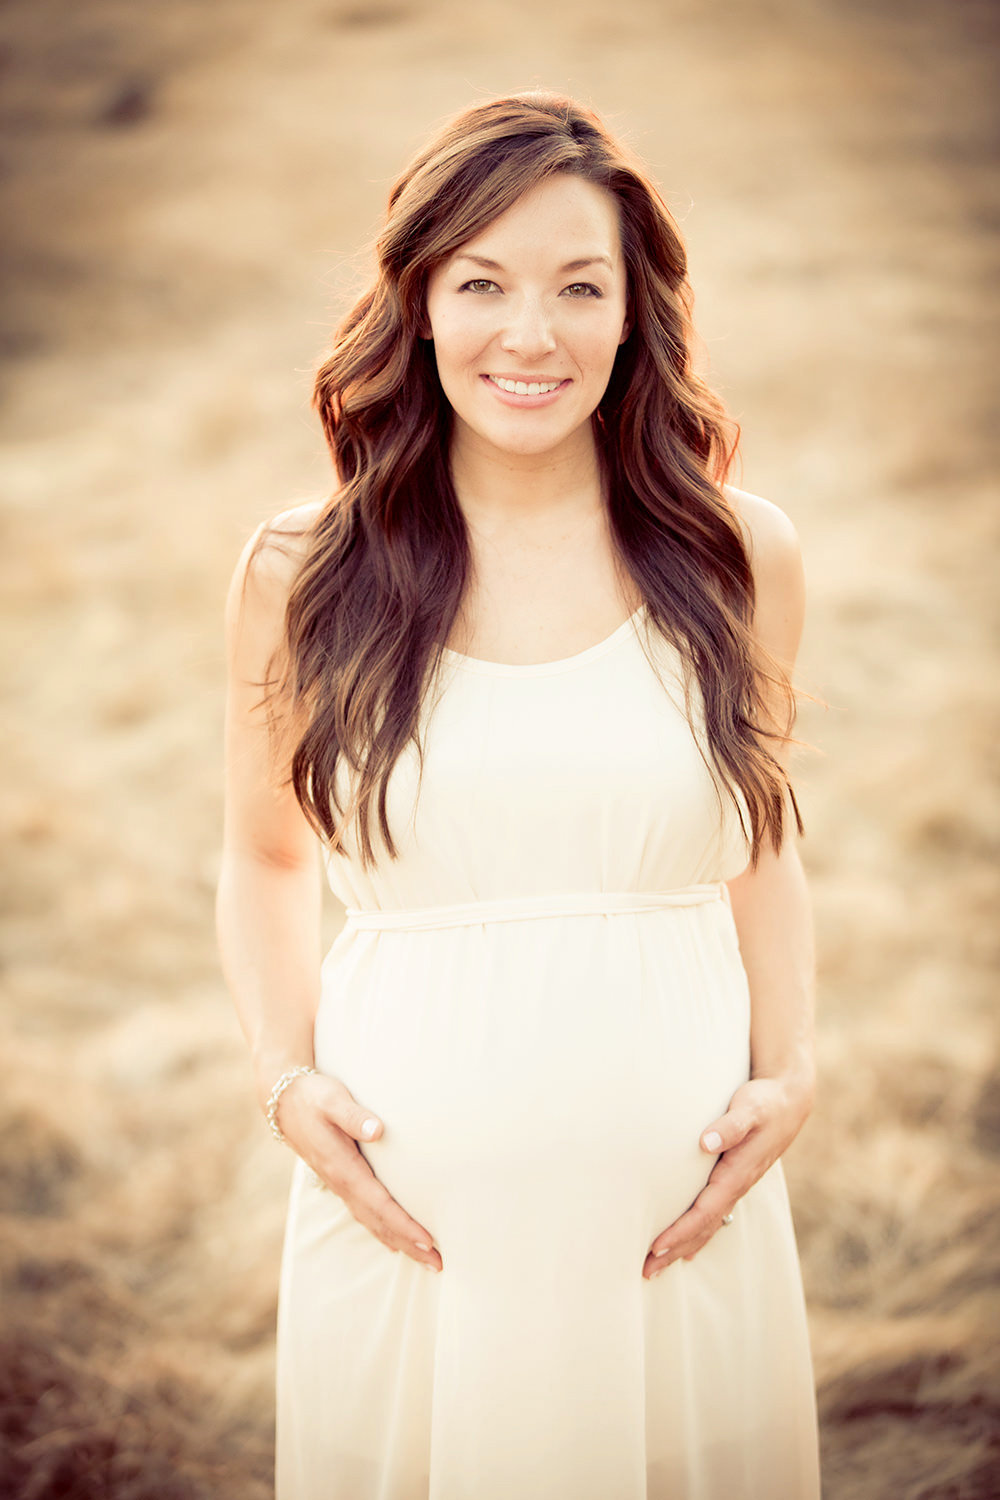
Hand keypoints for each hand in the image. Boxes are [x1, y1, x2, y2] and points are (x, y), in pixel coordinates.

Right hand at [272, 1069, 442, 1272]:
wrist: (282, 1100)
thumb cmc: (313, 1097)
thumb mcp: (333, 1099)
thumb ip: (354, 1115)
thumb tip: (377, 1130)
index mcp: (343, 1168)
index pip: (380, 1204)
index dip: (404, 1225)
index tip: (428, 1241)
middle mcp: (341, 1183)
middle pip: (379, 1222)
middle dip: (408, 1244)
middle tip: (437, 1264)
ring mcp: (339, 1184)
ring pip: (371, 1221)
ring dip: (398, 1241)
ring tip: (423, 1258)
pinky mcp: (340, 1180)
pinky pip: (363, 1213)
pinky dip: (381, 1229)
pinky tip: (392, 1240)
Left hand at [642, 1073, 812, 1279]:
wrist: (789, 1101)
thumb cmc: (765, 1103)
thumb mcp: (749, 1108)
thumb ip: (730, 1125)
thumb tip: (705, 1142)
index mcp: (737, 1174)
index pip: (705, 1211)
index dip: (681, 1230)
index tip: (656, 1246)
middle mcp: (736, 1186)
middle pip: (703, 1226)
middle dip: (675, 1249)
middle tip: (647, 1271)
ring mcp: (735, 1185)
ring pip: (708, 1224)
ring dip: (683, 1246)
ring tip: (657, 1267)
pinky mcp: (733, 1179)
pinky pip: (713, 1214)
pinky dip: (697, 1232)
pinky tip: (686, 1248)